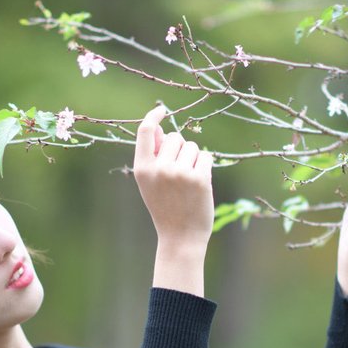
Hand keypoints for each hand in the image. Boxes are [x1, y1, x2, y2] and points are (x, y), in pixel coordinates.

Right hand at [133, 106, 214, 247]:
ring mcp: (180, 173)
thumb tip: (157, 127)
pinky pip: (206, 156)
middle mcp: (160, 168)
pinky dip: (204, 166)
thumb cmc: (165, 207)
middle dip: (179, 148)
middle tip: (178, 172)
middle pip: (174, 137)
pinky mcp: (200, 178)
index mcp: (142, 169)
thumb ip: (152, 155)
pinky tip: (199, 183)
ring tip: (187, 181)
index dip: (153, 116)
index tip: (162, 110)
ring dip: (193, 158)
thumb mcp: (150, 182)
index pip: (144, 131)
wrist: (180, 237)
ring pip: (191, 146)